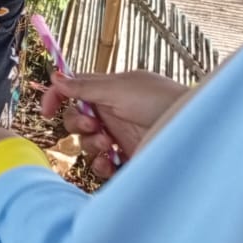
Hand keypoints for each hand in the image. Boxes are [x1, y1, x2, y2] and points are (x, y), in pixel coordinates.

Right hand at [43, 71, 189, 178]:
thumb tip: (55, 77)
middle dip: (77, 125)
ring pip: (86, 144)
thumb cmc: (163, 101)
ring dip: (91, 145)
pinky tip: (111, 162)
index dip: (57, 97)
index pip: (74, 90)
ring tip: (109, 146)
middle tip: (94, 127)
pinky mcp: (127, 159)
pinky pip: (101, 165)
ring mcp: (120, 137)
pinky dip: (101, 165)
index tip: (47, 111)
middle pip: (76, 119)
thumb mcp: (121, 88)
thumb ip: (86, 86)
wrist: (196, 131)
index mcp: (110, 91)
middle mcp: (113, 113)